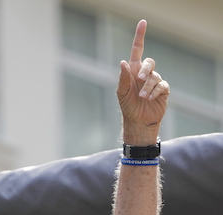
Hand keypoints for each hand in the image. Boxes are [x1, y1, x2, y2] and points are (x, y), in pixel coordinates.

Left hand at [116, 20, 169, 144]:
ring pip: (155, 77)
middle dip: (145, 70)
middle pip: (149, 62)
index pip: (137, 50)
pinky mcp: (163, 89)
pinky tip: (149, 99)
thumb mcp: (121, 92)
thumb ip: (123, 77)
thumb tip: (123, 62)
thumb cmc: (127, 106)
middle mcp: (144, 74)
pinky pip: (162, 85)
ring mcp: (154, 81)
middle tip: (139, 79)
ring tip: (141, 97)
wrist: (137, 121)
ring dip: (147, 87)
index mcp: (133, 71)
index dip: (140, 36)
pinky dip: (154, 92)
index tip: (143, 22)